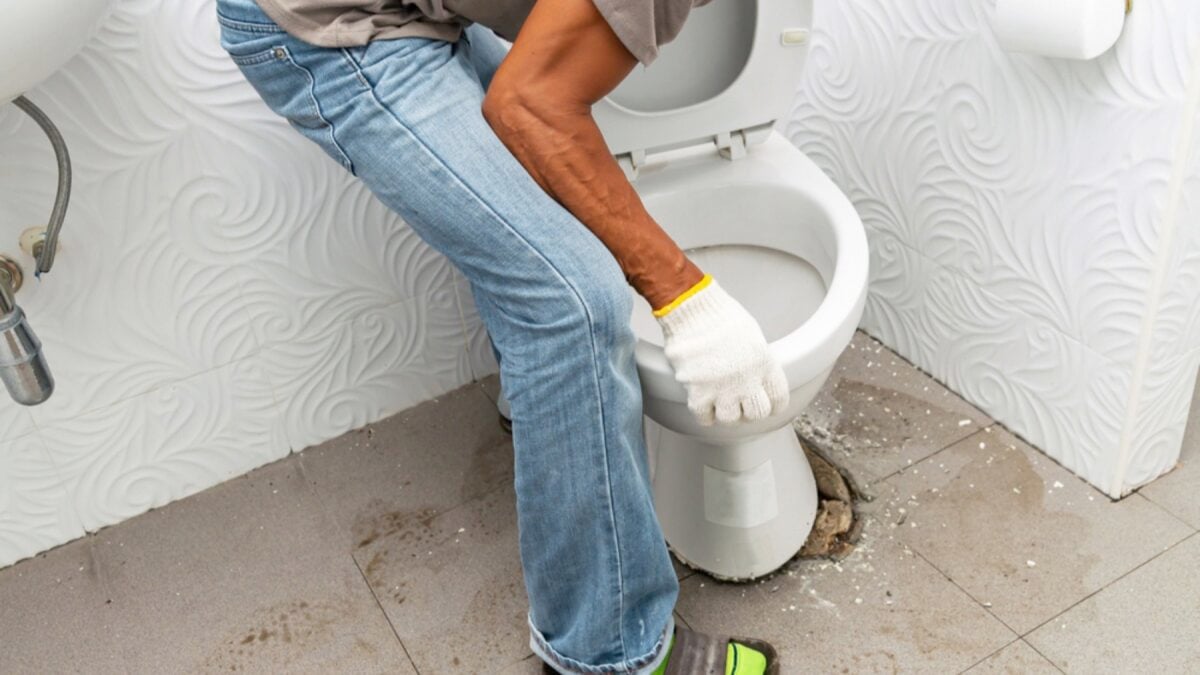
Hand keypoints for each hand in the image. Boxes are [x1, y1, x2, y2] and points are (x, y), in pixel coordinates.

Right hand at [655, 275, 788, 424]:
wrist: (692, 310)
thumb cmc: (719, 315)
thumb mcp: (752, 336)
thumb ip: (757, 360)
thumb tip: (753, 374)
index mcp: (764, 363)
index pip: (778, 398)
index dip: (773, 405)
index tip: (767, 405)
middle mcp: (747, 380)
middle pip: (757, 414)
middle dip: (749, 410)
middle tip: (740, 403)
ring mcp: (723, 389)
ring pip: (731, 419)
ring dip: (726, 412)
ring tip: (720, 403)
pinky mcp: (699, 392)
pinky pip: (705, 418)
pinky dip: (704, 414)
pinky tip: (703, 405)